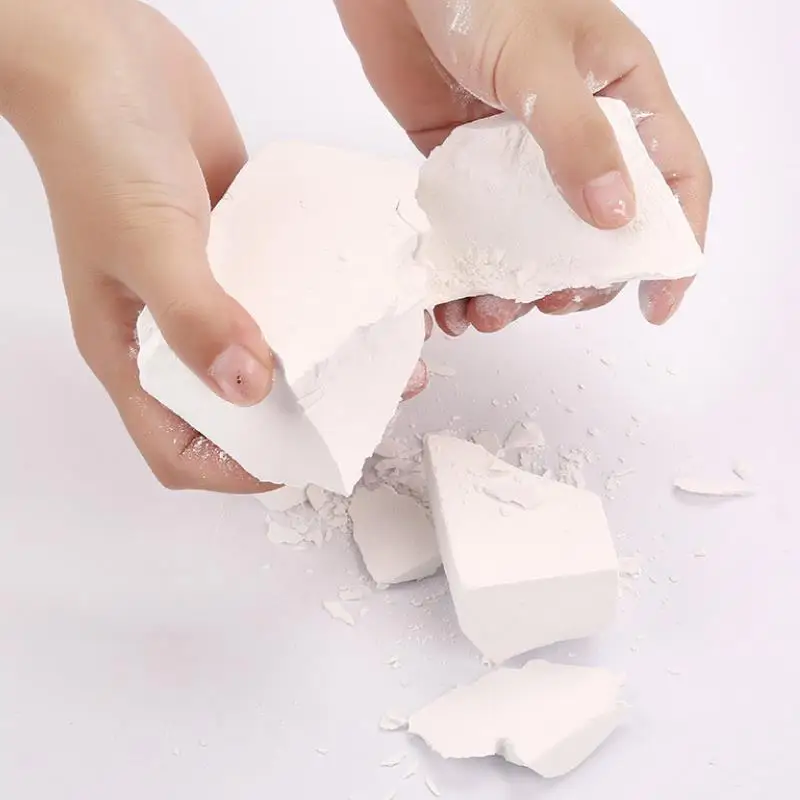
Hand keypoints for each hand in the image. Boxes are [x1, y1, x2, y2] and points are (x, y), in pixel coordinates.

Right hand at [1, 0, 426, 492]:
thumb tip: (250, 387)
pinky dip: (323, 302)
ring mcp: (211, 288)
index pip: (180, 446)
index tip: (301, 461)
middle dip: (300, 420)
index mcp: (132, 352)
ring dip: (324, 362)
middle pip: (239, 405)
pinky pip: (288, 290)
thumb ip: (194, 317)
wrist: (108, 57)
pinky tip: (367, 299)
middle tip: (364, 408)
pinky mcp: (242, 247)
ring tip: (385, 358)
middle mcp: (174, 330)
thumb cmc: (100, 150)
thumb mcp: (145, 244)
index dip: (236, 471)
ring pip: (272, 349)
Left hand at [335, 0, 711, 332]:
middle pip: (599, 227)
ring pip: (532, 239)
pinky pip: (476, 229)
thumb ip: (577, 139)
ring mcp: (518, 154)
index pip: (672, 179)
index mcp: (621, 97)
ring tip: (487, 314)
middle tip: (550, 304)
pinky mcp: (465, 165)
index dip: (674, 245)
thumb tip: (616, 219)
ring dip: (514, 286)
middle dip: (578, 279)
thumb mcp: (539, 61)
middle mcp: (577, 132)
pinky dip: (467, 269)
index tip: (656, 303)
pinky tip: (453, 299)